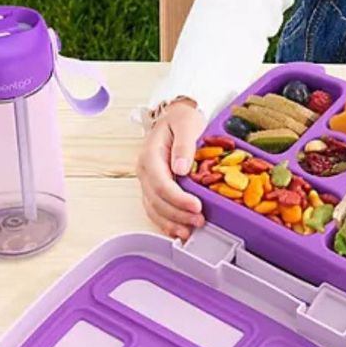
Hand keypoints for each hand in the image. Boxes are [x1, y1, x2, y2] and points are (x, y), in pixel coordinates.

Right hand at [137, 99, 206, 239]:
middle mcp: (146, 171)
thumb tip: (180, 168)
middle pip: (157, 200)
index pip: (161, 184)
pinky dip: (167, 222)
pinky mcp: (156, 187)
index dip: (178, 199)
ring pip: (154, 208)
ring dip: (171, 223)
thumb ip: (183, 146)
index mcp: (150, 156)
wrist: (177, 115)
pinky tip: (179, 230)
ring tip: (190, 232)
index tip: (196, 206)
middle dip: (178, 214)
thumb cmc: (182, 118)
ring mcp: (149, 181)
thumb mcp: (186, 124)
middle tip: (199, 221)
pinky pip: (157, 208)